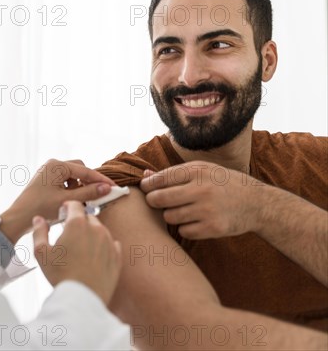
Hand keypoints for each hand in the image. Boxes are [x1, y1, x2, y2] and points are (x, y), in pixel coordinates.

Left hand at [0, 159, 114, 242]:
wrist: (18, 218)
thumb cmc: (40, 208)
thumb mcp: (67, 201)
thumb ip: (88, 193)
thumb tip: (107, 188)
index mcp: (56, 166)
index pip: (86, 171)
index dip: (101, 180)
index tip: (114, 188)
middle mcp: (52, 165)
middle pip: (80, 170)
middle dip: (89, 183)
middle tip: (98, 197)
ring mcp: (48, 172)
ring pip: (73, 177)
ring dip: (80, 188)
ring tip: (81, 203)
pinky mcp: (46, 181)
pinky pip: (65, 182)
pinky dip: (71, 191)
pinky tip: (71, 203)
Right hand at [32, 201, 121, 305]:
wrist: (82, 298)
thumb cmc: (60, 275)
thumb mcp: (41, 252)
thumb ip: (39, 231)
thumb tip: (38, 219)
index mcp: (77, 224)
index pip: (75, 205)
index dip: (68, 207)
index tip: (63, 213)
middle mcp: (96, 229)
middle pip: (88, 217)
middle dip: (79, 221)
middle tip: (69, 233)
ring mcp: (109, 242)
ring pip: (100, 230)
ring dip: (91, 234)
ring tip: (80, 248)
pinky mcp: (117, 256)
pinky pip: (111, 244)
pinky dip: (103, 246)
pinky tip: (94, 256)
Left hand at [139, 161, 266, 238]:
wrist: (257, 203)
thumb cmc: (222, 183)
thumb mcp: (202, 170)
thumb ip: (173, 173)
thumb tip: (144, 175)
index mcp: (197, 171)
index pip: (160, 179)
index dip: (147, 185)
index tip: (146, 188)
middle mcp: (202, 189)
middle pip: (159, 199)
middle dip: (154, 201)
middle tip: (158, 201)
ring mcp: (208, 210)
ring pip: (169, 217)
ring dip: (172, 215)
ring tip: (184, 210)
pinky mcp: (213, 228)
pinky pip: (184, 231)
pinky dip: (186, 228)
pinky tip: (196, 221)